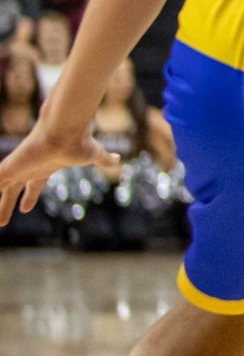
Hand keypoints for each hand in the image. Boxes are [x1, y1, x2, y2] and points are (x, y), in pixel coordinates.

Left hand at [0, 121, 117, 218]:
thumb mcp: (93, 156)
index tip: (24, 209)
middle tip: (2, 223)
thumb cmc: (79, 142)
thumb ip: (104, 159)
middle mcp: (28, 169)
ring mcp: (17, 168)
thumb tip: (119, 160)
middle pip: (12, 192)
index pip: (33, 186)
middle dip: (7, 206)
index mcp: (44, 168)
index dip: (29, 198)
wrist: (66, 131)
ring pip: (0, 191)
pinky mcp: (9, 168)